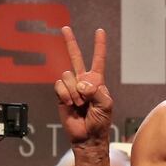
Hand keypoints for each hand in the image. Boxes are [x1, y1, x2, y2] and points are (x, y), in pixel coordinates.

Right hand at [53, 26, 112, 145]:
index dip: (99, 45)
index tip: (99, 31)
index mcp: (97, 81)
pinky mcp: (61, 95)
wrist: (87, 137)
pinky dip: (65, 95)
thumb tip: (80, 83)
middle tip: (65, 28)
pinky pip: (60, 86)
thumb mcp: (105, 104)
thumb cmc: (100, 122)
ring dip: (74, 91)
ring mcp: (71, 87)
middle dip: (70, 42)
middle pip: (76, 57)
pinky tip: (70, 104)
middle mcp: (83, 81)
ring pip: (68, 76)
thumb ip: (95, 91)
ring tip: (79, 104)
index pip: (98, 59)